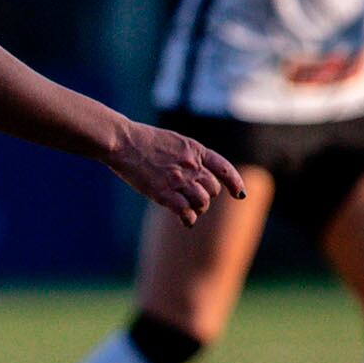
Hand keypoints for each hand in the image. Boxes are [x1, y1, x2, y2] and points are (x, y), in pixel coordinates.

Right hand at [109, 123, 245, 227]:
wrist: (124, 142)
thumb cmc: (143, 141)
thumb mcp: (174, 141)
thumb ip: (188, 156)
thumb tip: (197, 175)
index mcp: (195, 150)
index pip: (224, 169)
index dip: (235, 183)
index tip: (239, 195)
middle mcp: (191, 166)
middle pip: (213, 189)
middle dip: (207, 197)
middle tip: (195, 200)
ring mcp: (178, 180)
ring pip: (202, 202)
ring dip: (198, 209)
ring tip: (190, 210)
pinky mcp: (163, 193)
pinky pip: (185, 212)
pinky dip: (188, 220)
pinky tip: (186, 222)